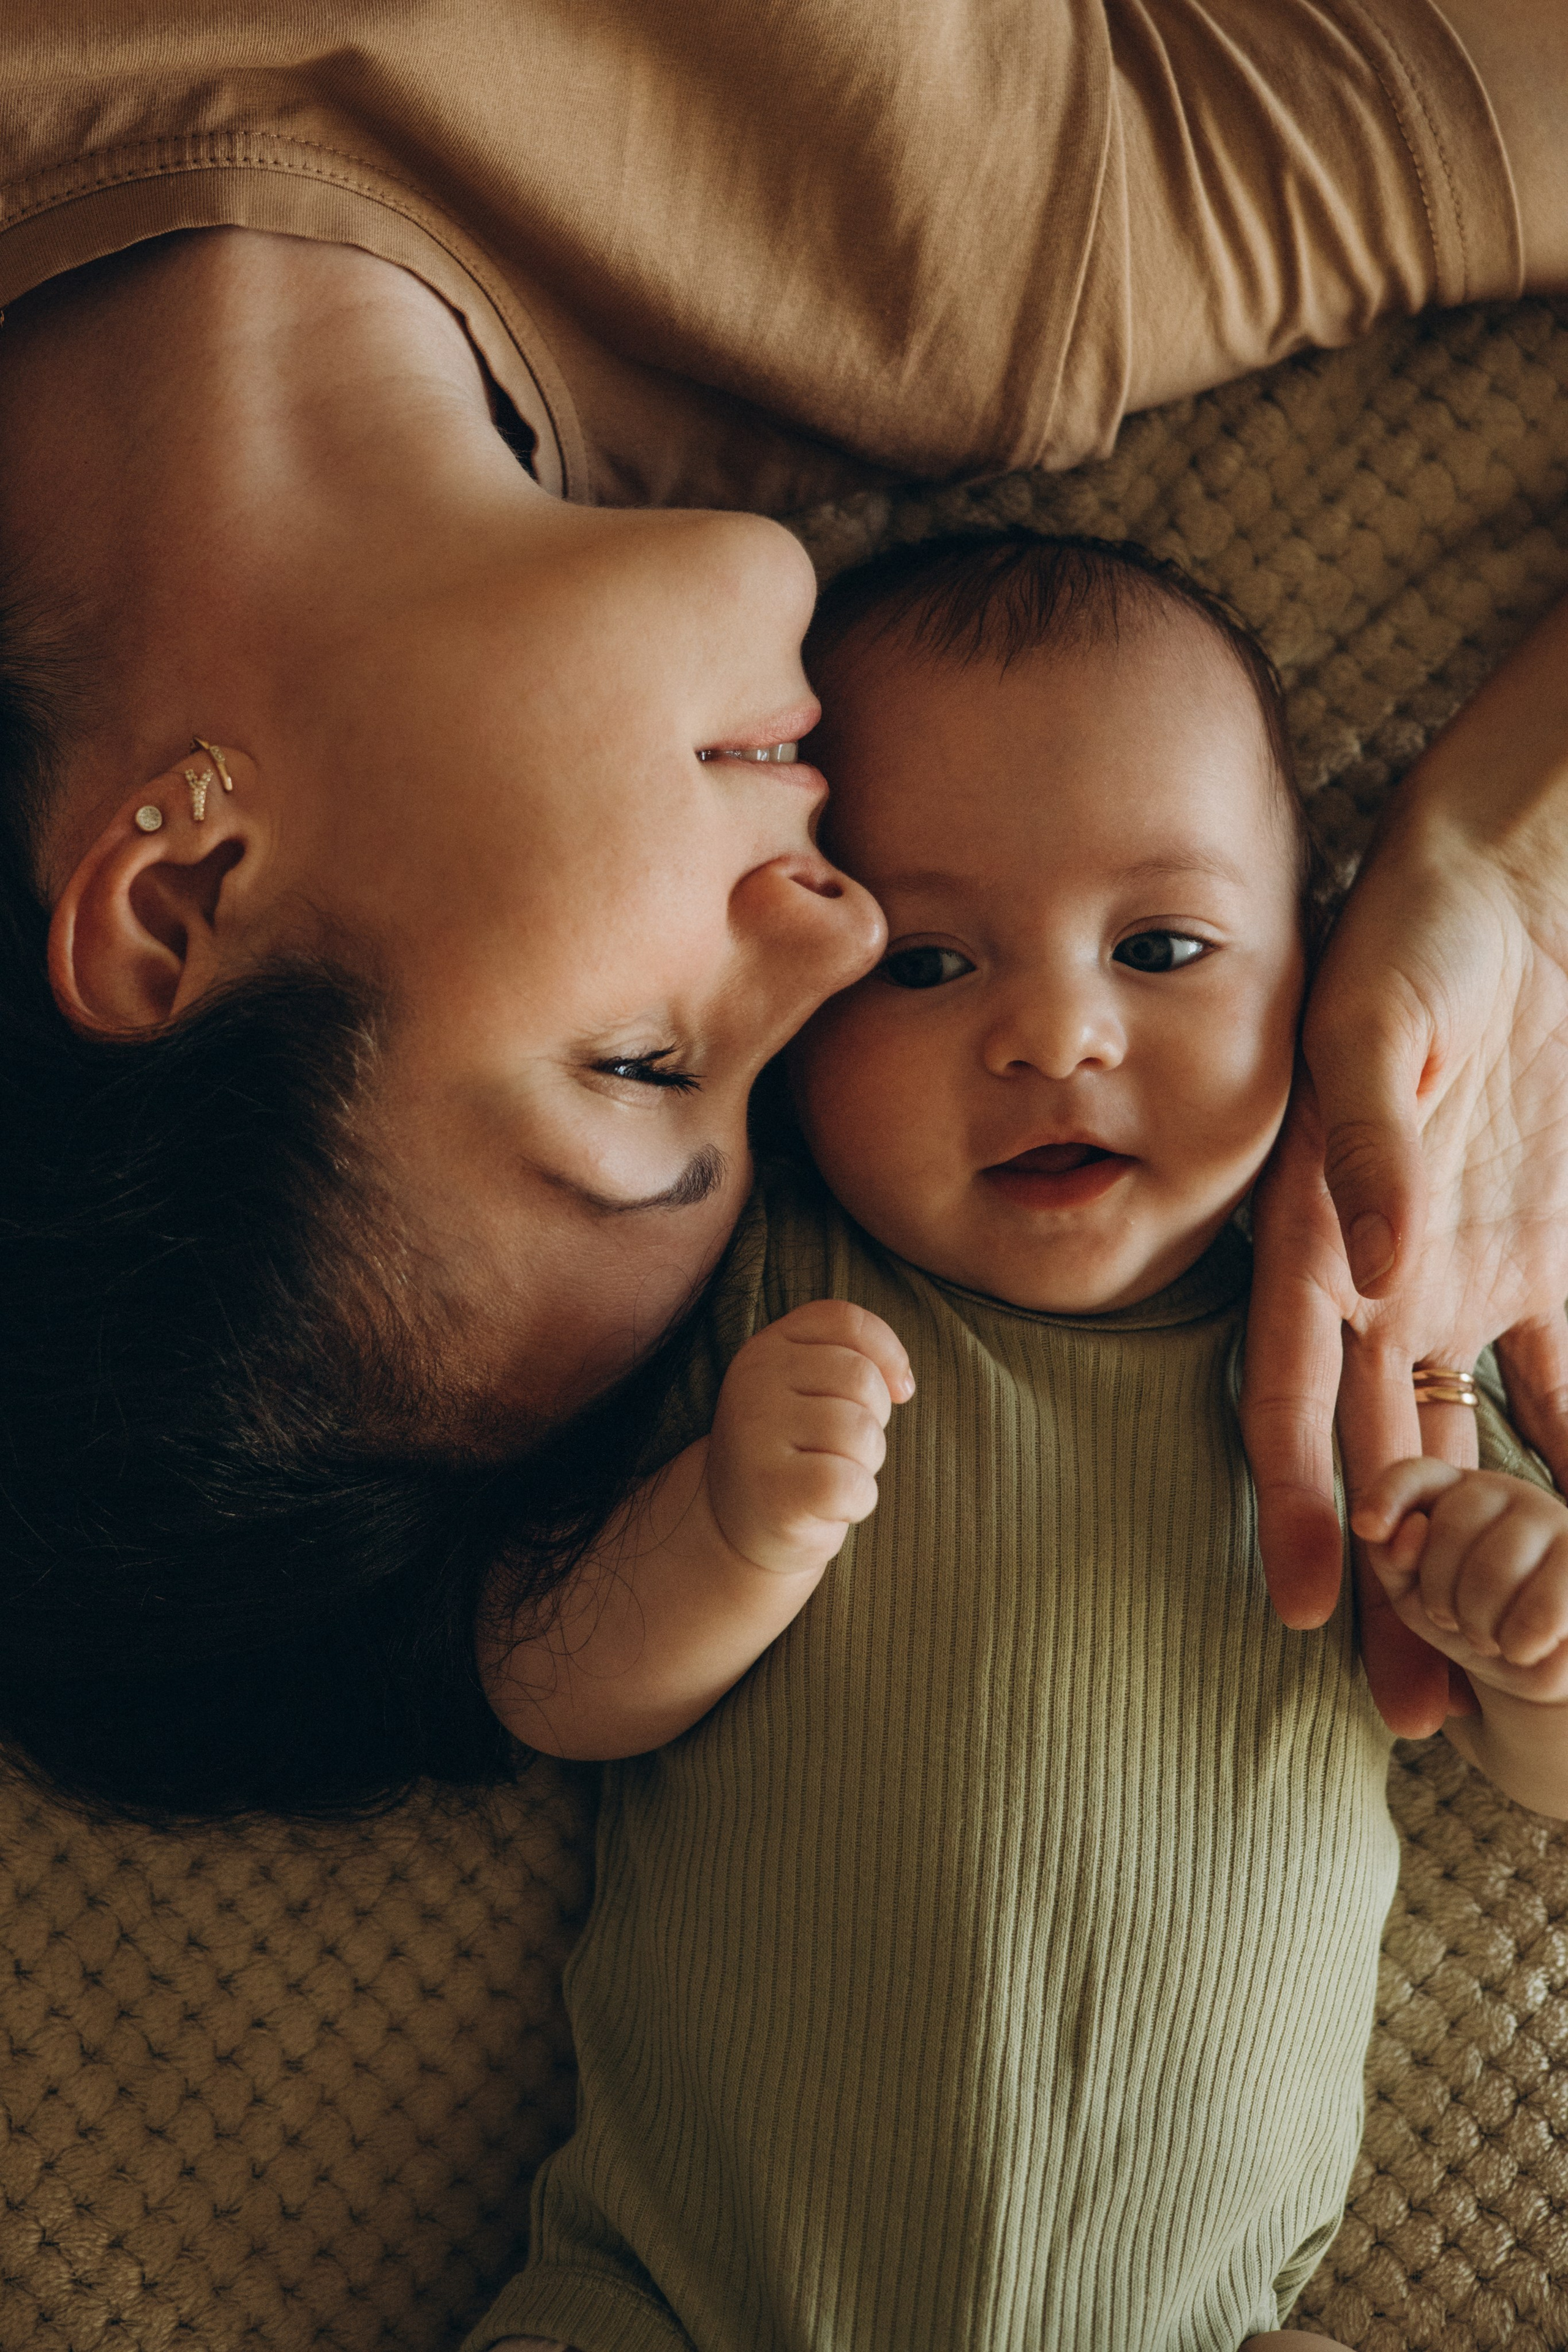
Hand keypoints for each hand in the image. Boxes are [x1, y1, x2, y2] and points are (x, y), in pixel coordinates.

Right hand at [705, 1299, 913, 1577]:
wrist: (734, 1527)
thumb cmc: (792, 1452)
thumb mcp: (808, 1388)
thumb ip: (852, 1359)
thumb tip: (903, 1384)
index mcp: (765, 1348)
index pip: (846, 1322)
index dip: (887, 1353)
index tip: (896, 1391)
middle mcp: (754, 1382)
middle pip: (862, 1379)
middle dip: (872, 1420)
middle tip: (835, 1449)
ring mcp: (757, 1435)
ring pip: (861, 1432)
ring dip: (864, 1464)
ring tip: (827, 1475)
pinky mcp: (773, 1490)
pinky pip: (852, 1483)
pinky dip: (857, 1502)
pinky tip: (827, 1507)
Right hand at [1243, 592, 1567, 1731]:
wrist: (1508, 888)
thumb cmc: (1414, 938)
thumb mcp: (1372, 1023)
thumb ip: (1369, 1149)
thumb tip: (1374, 1274)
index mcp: (1313, 1233)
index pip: (1289, 1389)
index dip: (1294, 1499)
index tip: (1306, 1606)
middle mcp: (1381, 1278)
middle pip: (1374, 1453)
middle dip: (1388, 1580)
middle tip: (1408, 1710)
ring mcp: (1464, 1275)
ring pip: (1461, 1445)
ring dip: (1476, 1553)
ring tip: (1499, 1673)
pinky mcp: (1543, 1256)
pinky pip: (1562, 1375)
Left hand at [1354, 1459, 1567, 1705]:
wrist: (1535, 1666)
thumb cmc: (1468, 1623)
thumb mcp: (1413, 1593)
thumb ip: (1393, 1556)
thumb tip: (1409, 1528)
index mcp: (1460, 1491)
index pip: (1417, 1473)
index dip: (1388, 1495)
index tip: (1367, 1527)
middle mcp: (1512, 1493)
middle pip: (1452, 1527)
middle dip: (1440, 1592)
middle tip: (1454, 1621)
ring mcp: (1558, 1521)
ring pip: (1496, 1567)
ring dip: (1479, 1622)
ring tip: (1489, 1638)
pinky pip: (1542, 1606)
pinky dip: (1519, 1640)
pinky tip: (1522, 1649)